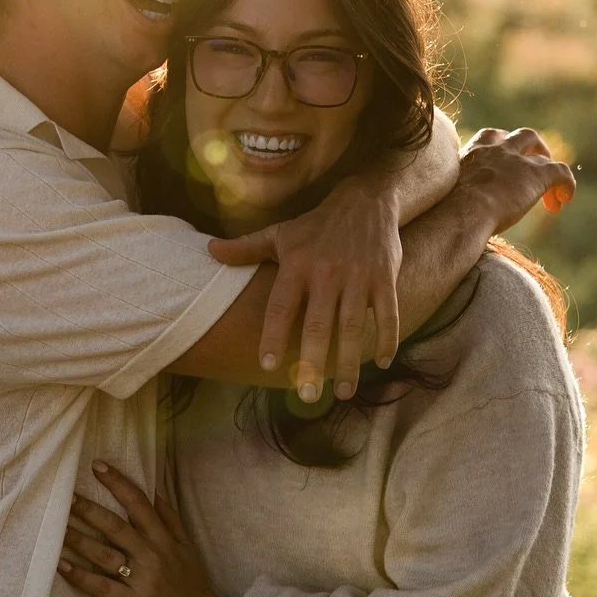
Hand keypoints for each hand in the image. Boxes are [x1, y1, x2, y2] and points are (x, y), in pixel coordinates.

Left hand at [57, 463, 240, 596]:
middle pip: (116, 526)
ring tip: (57, 527)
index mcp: (164, 539)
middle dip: (89, 510)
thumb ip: (171, 518)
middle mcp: (152, 555)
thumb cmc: (192, 586)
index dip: (118, 483)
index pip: (139, 503)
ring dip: (79, 540)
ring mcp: (142, 579)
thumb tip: (155, 488)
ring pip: (105, 554)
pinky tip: (61, 566)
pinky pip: (102, 587)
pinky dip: (81, 576)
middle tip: (66, 496)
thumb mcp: (187, 547)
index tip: (97, 466)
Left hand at [206, 181, 401, 400]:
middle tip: (306, 396)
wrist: (366, 201)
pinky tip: (382, 363)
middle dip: (312, 362)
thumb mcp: (280, 233)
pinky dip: (387, 338)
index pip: (281, 306)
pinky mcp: (385, 279)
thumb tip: (209, 250)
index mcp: (298, 265)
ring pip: (353, 327)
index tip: (268, 365)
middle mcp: (327, 273)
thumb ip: (246, 247)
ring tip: (343, 393)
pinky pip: (388, 314)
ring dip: (349, 362)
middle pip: (318, 325)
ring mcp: (358, 277)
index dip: (273, 336)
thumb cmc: (316, 225)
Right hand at [458, 127, 575, 229]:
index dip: (502, 150)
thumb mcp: (448, 198)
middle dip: (532, 150)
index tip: (502, 171)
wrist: (462, 213)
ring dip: (548, 164)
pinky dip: (566, 184)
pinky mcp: (537, 175)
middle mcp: (496, 150)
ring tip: (551, 187)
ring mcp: (517, 160)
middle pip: (521, 136)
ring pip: (541, 150)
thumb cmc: (449, 214)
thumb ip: (456, 197)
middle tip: (534, 169)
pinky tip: (563, 200)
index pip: (490, 138)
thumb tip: (452, 219)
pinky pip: (560, 172)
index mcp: (472, 154)